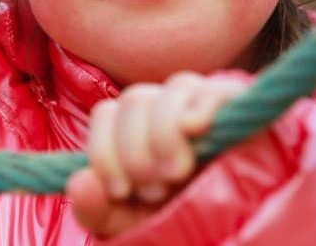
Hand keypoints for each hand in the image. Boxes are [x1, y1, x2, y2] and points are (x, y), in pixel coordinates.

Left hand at [66, 71, 247, 238]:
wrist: (236, 227)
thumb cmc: (178, 217)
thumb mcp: (133, 221)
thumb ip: (100, 209)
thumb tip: (79, 183)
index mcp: (136, 126)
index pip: (106, 113)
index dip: (105, 151)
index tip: (121, 190)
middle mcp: (166, 106)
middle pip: (135, 98)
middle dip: (137, 151)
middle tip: (156, 189)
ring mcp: (202, 101)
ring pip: (173, 88)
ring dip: (166, 134)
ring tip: (177, 174)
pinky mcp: (236, 106)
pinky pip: (215, 89)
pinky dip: (202, 105)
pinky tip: (195, 129)